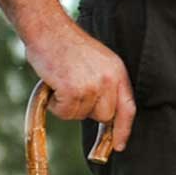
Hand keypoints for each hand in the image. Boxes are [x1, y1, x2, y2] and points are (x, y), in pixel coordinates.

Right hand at [27, 18, 135, 151]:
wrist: (48, 29)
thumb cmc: (68, 46)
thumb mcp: (98, 62)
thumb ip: (105, 85)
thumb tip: (103, 115)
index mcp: (117, 72)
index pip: (127, 107)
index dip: (123, 129)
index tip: (118, 145)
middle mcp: (108, 79)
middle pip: (103, 116)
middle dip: (87, 110)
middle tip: (72, 92)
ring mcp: (92, 85)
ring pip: (80, 115)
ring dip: (67, 105)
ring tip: (62, 81)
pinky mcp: (73, 90)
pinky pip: (64, 112)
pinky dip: (55, 104)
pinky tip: (53, 84)